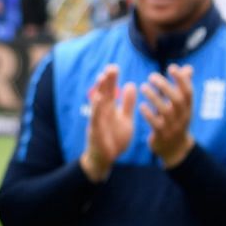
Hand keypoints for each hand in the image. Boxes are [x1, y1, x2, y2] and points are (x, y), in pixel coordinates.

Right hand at [79, 65, 134, 181]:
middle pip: (103, 93)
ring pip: (98, 103)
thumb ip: (127, 104)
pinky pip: (95, 117)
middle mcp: (101, 112)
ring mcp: (97, 120)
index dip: (111, 80)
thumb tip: (131, 85)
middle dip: (106, 81)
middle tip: (111, 67)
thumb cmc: (114, 138)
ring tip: (103, 77)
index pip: (110, 91)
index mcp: (109, 109)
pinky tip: (98, 99)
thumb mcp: (125, 119)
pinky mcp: (95, 130)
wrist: (105, 158)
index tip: (114, 68)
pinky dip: (96, 108)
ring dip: (99, 90)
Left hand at [140, 63, 194, 168]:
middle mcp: (182, 116)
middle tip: (151, 76)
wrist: (175, 149)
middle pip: (177, 99)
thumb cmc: (176, 121)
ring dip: (154, 97)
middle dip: (165, 86)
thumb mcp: (182, 106)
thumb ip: (183, 86)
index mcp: (187, 108)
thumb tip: (188, 67)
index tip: (171, 67)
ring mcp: (173, 126)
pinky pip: (156, 123)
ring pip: (165, 110)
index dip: (182, 79)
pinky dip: (148, 113)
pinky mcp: (162, 135)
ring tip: (143, 87)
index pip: (188, 91)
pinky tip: (141, 105)